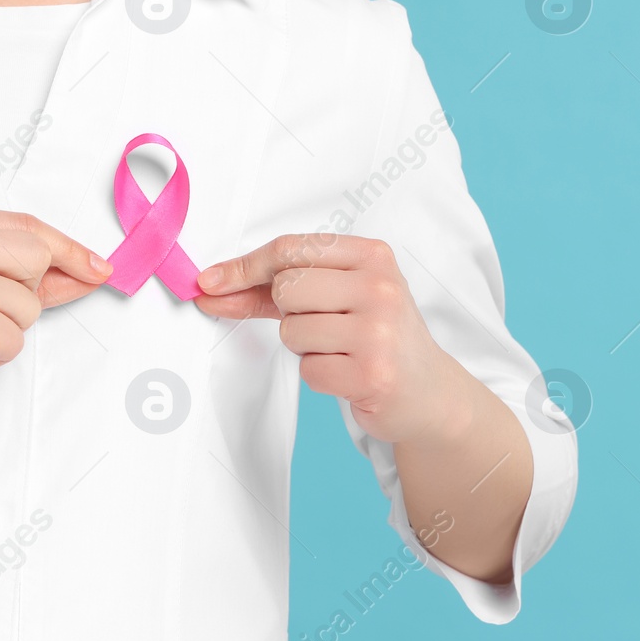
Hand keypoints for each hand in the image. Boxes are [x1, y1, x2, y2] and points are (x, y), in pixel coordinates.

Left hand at [193, 234, 472, 444]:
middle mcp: (380, 287)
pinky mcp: (372, 373)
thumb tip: (210, 287)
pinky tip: (349, 371)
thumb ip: (272, 287)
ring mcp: (379, 330)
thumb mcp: (337, 296)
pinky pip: (308, 369)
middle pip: (286, 288)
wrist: (429, 391)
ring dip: (305, 347)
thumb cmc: (374, 335)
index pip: (291, 249)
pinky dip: (319, 374)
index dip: (244, 267)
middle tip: (325, 324)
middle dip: (288, 312)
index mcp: (372, 255)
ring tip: (342, 348)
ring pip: (292, 331)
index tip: (210, 282)